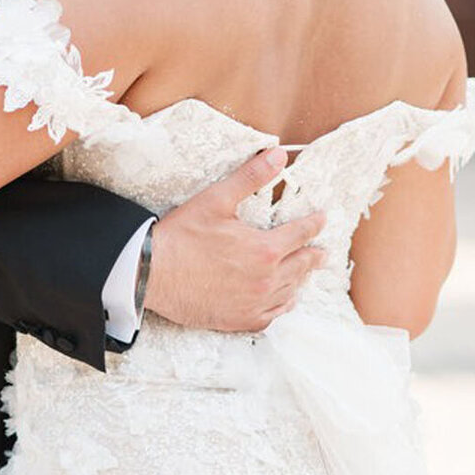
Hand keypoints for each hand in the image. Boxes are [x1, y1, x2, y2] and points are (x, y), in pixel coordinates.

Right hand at [144, 148, 325, 332]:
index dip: (313, 224)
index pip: (300, 233)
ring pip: (290, 291)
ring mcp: (255, 303)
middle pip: (301, 265)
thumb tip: (278, 154)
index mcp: (265, 249)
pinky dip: (283, 305)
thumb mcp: (217, 199)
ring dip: (300, 279)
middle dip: (313, 255)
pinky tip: (285, 300)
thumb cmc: (182, 236)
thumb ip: (251, 177)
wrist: (152, 274)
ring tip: (305, 273)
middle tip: (321, 252)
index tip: (321, 219)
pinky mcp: (240, 320)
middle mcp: (266, 279)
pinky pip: (272, 315)